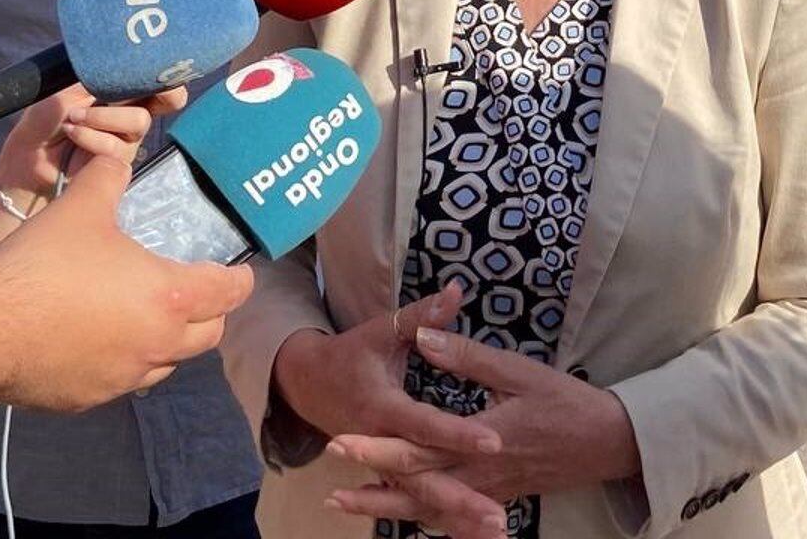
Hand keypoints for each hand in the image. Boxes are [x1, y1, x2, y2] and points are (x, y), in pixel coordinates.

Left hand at [0, 83, 185, 213]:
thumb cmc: (43, 120)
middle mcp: (131, 112)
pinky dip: (91, 136)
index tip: (155, 75)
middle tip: (102, 98)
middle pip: (164, 100)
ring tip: (72, 119)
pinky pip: (116, 146)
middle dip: (128, 94)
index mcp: (123, 91)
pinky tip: (72, 133)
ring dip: (102, 118)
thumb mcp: (67, 91)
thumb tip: (125, 71)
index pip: (162, 82)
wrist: (26, 158)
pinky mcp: (118, 164)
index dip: (170, 78)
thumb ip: (99, 82)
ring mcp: (127, 139)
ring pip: (138, 121)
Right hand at [0, 153, 254, 409]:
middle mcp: (156, 346)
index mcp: (169, 298)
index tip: (241, 272)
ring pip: (165, 364)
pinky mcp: (85, 400)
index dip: (240, 280)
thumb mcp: (82, 206)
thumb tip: (115, 157)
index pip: (228, 294)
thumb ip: (108, 177)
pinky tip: (97, 341)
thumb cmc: (43, 263)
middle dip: (209, 313)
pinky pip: (120, 382)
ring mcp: (121, 379)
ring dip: (166, 341)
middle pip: (207, 335)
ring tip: (146, 315)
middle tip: (195, 291)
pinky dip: (123, 362)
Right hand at [271, 283, 504, 534]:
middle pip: (423, 478)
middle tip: (498, 518)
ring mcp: (381, 466)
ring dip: (455, 518)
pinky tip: (472, 534)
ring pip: (420, 500)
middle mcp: (381, 444)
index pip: (424, 425)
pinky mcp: (386, 476)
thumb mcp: (382, 330)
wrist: (308, 385)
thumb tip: (457, 291)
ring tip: (495, 532)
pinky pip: (416, 503)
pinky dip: (443, 520)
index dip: (457, 433)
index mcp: (382, 408)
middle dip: (460, 499)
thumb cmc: (352, 353)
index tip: (494, 441)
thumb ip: (420, 316)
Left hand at [327, 327, 640, 531]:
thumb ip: (468, 357)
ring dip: (385, 505)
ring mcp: (487, 491)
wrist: (608, 442)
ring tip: (345, 502)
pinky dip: (422, 518)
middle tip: (330, 476)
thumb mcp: (519, 371)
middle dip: (367, 481)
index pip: (416, 449)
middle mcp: (477, 475)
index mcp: (478, 442)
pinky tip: (402, 515)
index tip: (340, 439)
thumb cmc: (566, 402)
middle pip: (412, 484)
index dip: (375, 446)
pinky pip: (451, 515)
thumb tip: (425, 336)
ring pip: (426, 507)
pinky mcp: (498, 496)